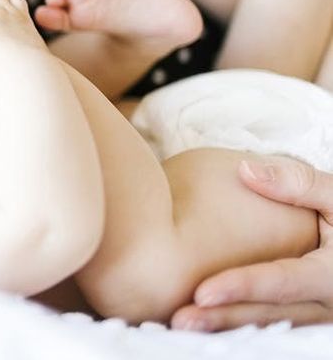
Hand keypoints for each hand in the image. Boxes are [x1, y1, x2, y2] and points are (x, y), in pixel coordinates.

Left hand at [171, 156, 332, 330]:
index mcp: (332, 274)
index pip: (283, 282)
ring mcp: (317, 316)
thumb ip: (299, 184)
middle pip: (269, 314)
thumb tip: (246, 169)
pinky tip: (201, 326)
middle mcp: (327, 303)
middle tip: (180, 318)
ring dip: (224, 327)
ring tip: (181, 323)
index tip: (202, 292)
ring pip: (268, 327)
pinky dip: (234, 327)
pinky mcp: (305, 317)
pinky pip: (270, 328)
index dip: (243, 287)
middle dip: (224, 318)